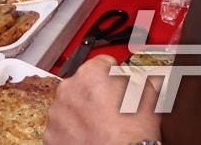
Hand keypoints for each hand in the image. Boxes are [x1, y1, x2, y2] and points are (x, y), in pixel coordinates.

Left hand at [45, 54, 160, 144]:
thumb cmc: (133, 133)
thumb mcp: (148, 98)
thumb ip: (142, 79)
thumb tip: (144, 76)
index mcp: (92, 73)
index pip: (101, 64)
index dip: (112, 75)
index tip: (115, 84)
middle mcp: (70, 88)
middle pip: (82, 84)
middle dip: (93, 94)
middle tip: (109, 110)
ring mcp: (58, 111)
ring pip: (69, 106)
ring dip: (80, 113)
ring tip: (99, 126)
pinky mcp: (52, 133)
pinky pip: (61, 127)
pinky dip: (71, 132)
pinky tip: (87, 137)